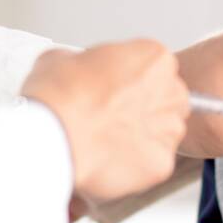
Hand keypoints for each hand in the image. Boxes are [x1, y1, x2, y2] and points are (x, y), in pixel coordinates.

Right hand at [22, 39, 188, 203]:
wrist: (53, 134)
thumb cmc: (59, 96)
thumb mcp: (63, 57)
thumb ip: (84, 63)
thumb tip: (76, 72)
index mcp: (154, 58)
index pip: (154, 68)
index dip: (130, 80)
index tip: (113, 88)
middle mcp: (170, 92)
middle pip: (167, 100)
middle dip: (143, 108)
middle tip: (110, 115)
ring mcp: (168, 130)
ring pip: (163, 135)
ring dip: (140, 137)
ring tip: (105, 139)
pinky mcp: (161, 164)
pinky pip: (152, 164)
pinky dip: (133, 165)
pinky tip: (107, 158)